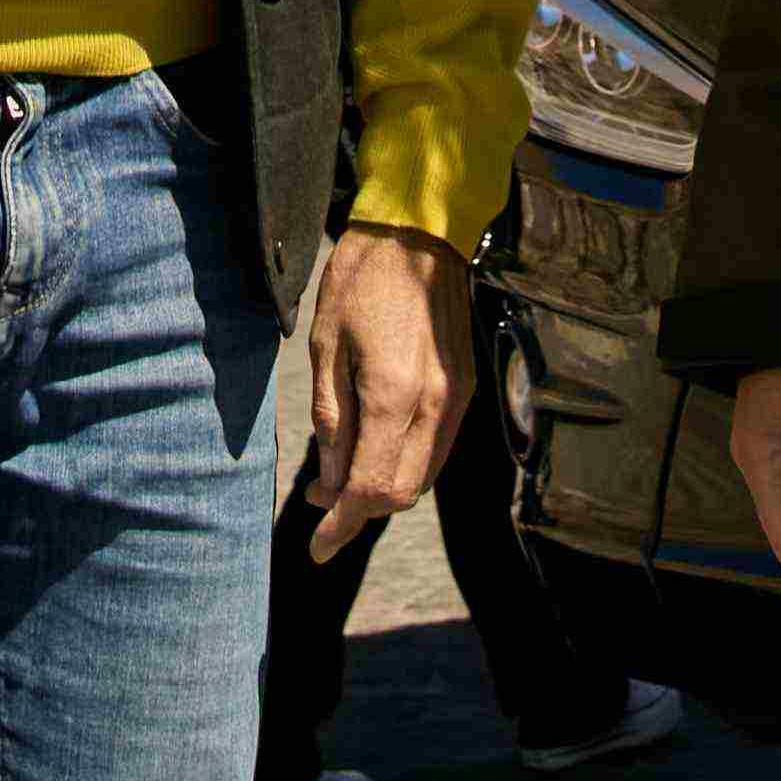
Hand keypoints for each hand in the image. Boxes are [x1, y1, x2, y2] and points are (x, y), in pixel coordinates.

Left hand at [294, 223, 475, 558]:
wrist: (419, 234)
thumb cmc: (361, 281)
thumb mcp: (326, 347)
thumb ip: (331, 420)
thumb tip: (330, 482)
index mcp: (393, 396)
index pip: (370, 489)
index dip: (341, 525)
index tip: (316, 547)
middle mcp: (434, 406)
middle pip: (401, 493)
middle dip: (358, 512)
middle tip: (317, 504)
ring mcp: (456, 399)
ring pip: (422, 476)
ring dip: (383, 490)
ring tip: (339, 478)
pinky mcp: (464, 388)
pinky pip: (436, 449)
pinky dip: (405, 465)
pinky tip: (374, 450)